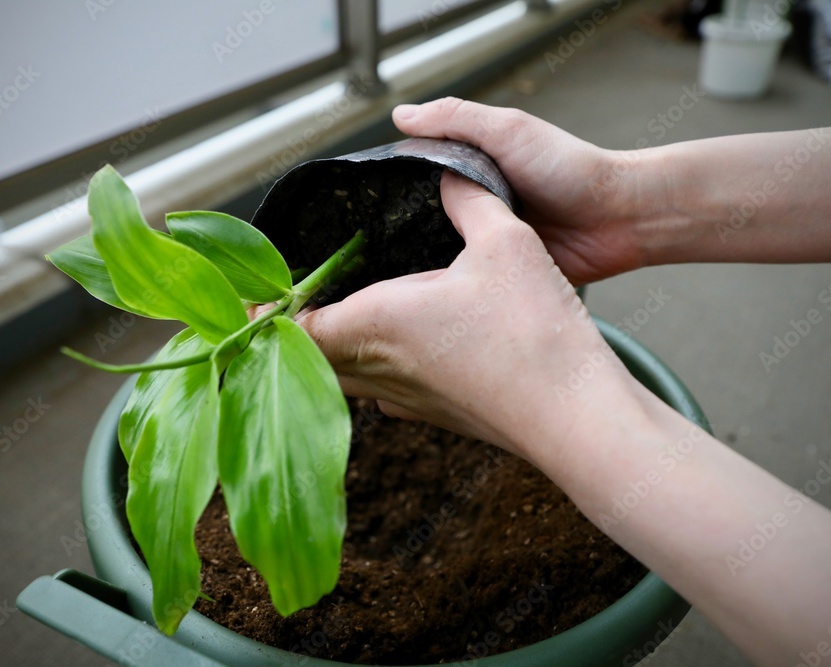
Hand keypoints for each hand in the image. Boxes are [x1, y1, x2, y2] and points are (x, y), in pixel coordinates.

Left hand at [300, 172, 639, 462]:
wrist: (576, 419)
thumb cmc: (535, 335)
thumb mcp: (505, 242)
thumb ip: (468, 201)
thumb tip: (448, 176)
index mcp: (377, 322)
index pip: (296, 324)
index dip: (268, 312)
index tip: (254, 299)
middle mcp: (380, 368)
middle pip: (310, 356)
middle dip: (291, 332)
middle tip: (282, 307)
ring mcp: (407, 400)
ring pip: (344, 378)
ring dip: (329, 352)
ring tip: (330, 322)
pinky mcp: (436, 417)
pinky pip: (382, 393)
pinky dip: (371, 371)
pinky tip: (395, 350)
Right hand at [392, 98, 648, 283]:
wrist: (619, 217)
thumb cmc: (570, 167)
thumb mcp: (509, 130)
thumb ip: (456, 119)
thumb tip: (401, 115)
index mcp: (473, 168)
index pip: (421, 176)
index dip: (397, 185)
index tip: (370, 200)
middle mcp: (477, 204)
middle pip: (426, 218)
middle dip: (407, 230)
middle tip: (380, 247)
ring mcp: (489, 240)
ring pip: (444, 253)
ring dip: (430, 261)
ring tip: (400, 274)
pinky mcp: (504, 273)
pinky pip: (471, 282)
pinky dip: (457, 286)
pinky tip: (436, 293)